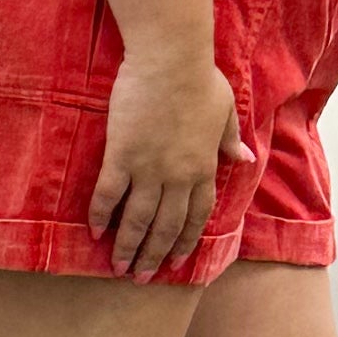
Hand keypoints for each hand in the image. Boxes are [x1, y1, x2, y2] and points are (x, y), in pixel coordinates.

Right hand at [87, 43, 241, 280]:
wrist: (170, 60)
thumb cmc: (199, 78)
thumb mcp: (225, 110)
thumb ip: (230, 140)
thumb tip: (243, 160)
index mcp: (203, 166)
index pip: (196, 216)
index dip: (184, 242)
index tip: (175, 262)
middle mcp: (178, 176)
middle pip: (166, 226)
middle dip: (155, 255)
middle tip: (142, 277)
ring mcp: (149, 168)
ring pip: (138, 219)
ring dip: (129, 246)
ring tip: (119, 267)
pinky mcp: (121, 155)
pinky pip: (109, 193)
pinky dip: (101, 214)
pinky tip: (94, 231)